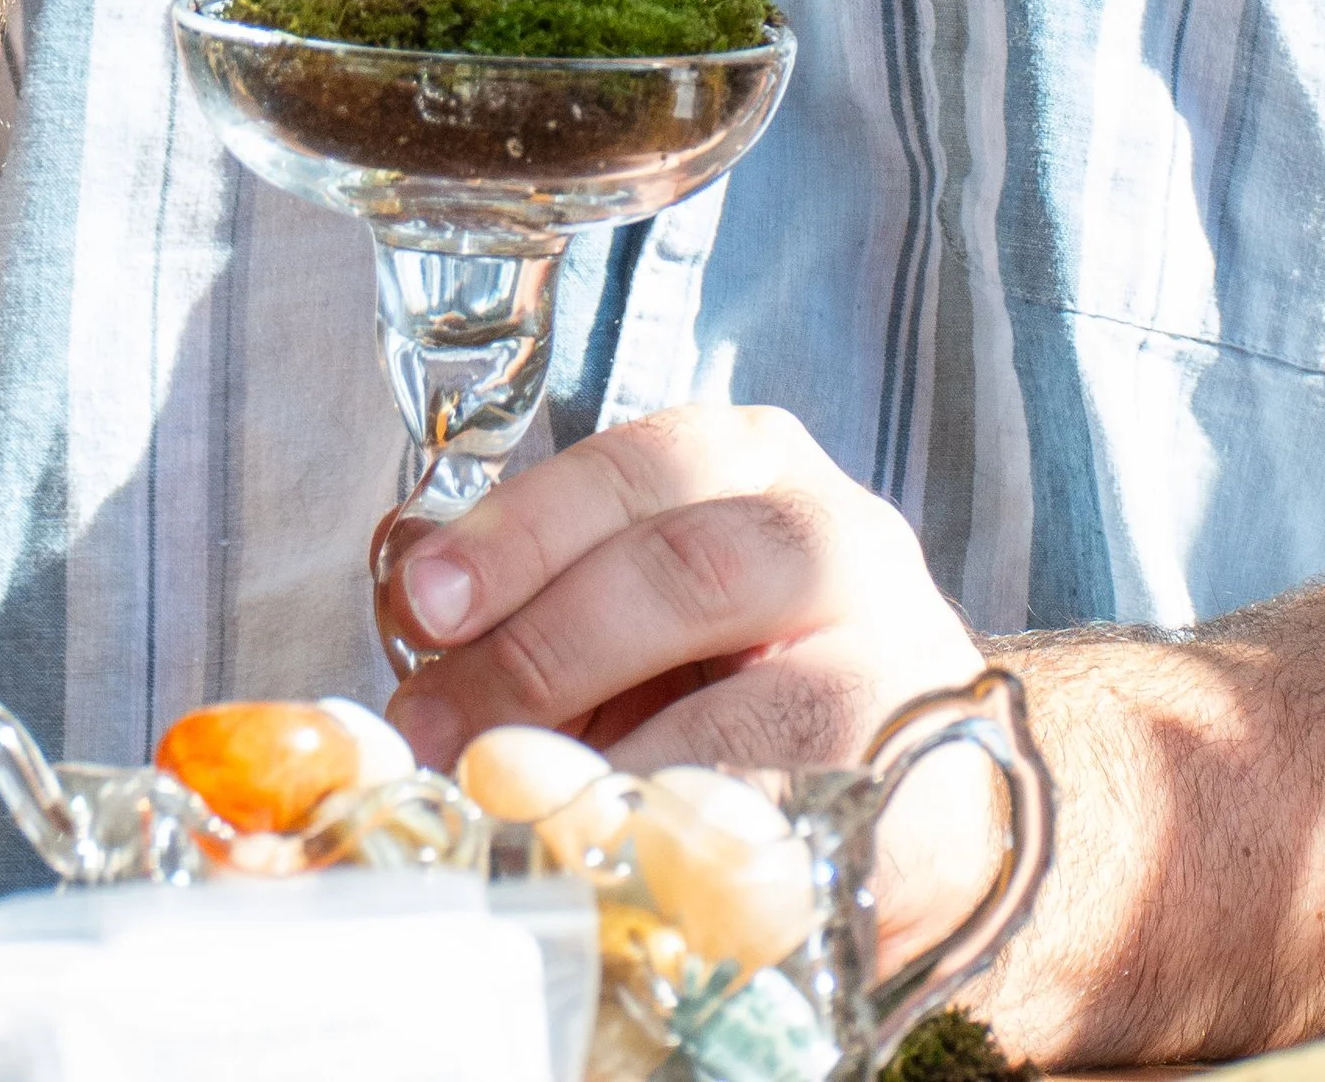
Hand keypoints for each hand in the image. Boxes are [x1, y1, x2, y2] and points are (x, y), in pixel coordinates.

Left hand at [385, 407, 991, 967]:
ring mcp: (888, 662)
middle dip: (541, 649)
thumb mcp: (639, 599)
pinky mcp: (905, 791)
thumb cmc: (741, 668)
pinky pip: (782, 825)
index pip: (632, 469)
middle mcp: (832, 537)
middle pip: (684, 570)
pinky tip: (611, 862)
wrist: (913, 780)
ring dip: (605, 764)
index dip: (521, 532)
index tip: (423, 600)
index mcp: (749, 463)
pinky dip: (682, 847)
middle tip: (434, 724)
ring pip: (743, 708)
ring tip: (508, 802)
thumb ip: (537, 587)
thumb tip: (411, 593)